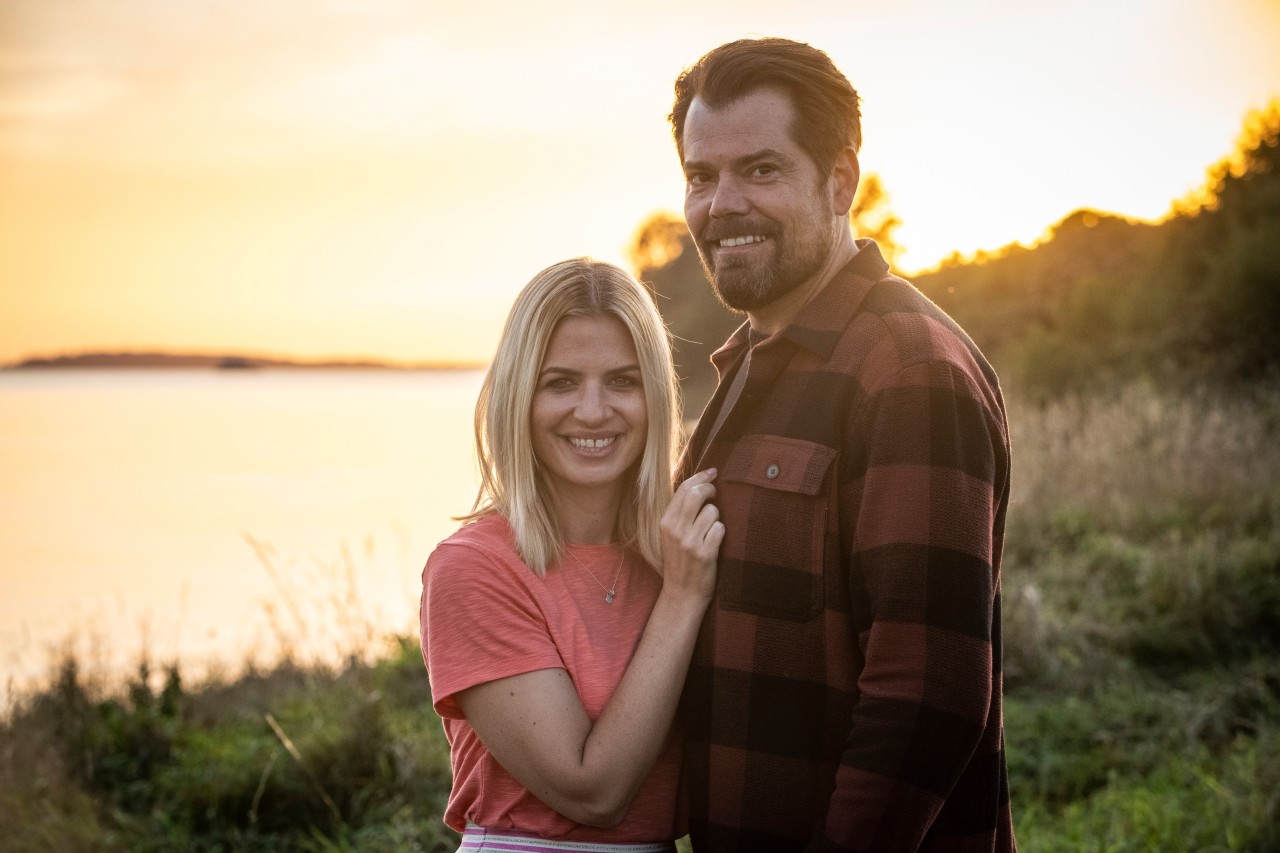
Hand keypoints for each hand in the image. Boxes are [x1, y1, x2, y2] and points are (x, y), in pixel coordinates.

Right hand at [658, 468, 722, 602]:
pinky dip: (721, 533)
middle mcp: (676, 530)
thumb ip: (681, 513)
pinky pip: (721, 529)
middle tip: (716, 494)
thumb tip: (698, 485)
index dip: (700, 477)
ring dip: (716, 518)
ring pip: (713, 512)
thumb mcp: (671, 535)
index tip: (712, 472)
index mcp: (665, 523)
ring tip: (710, 530)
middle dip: (711, 489)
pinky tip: (714, 542)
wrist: (682, 594)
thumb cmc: (680, 561)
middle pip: (697, 494)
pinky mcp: (705, 553)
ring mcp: (690, 542)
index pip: (683, 489)